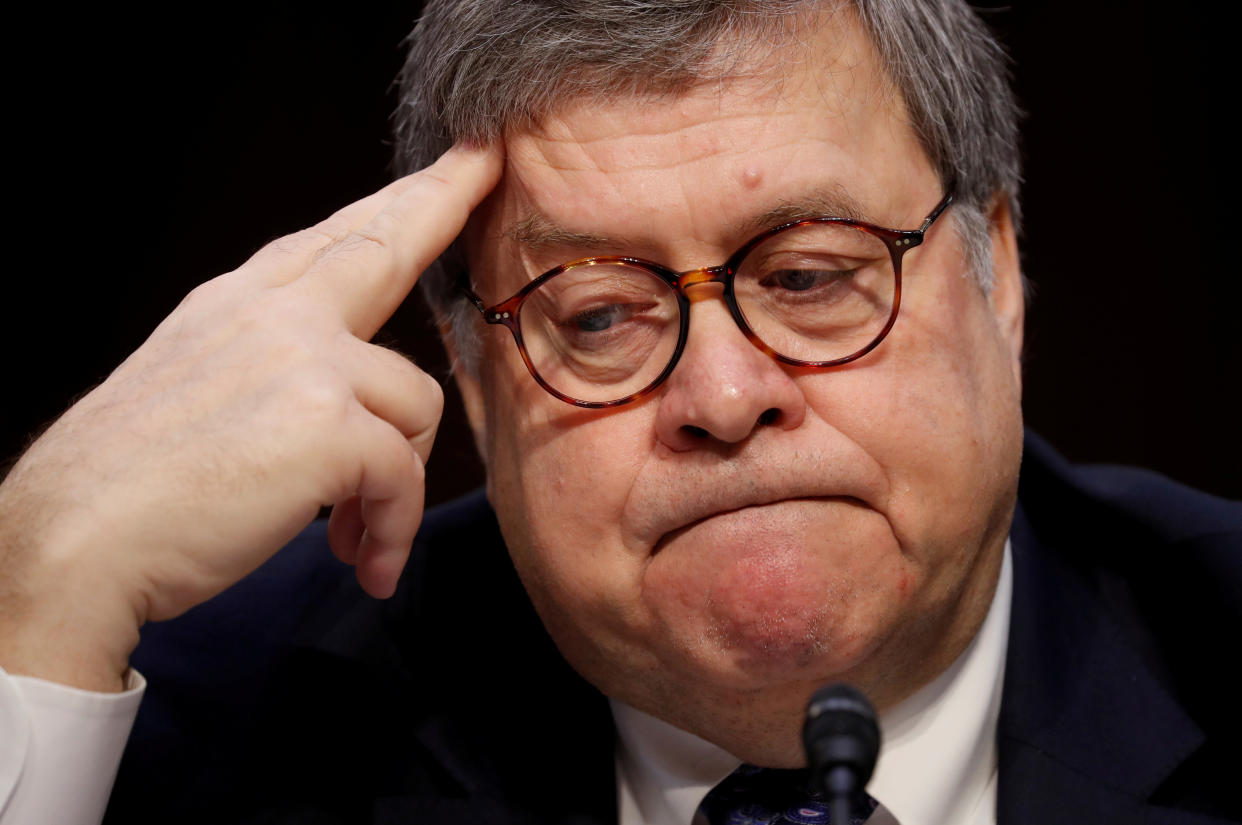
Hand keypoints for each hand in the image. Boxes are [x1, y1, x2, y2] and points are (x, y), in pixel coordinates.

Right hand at [0, 143, 501, 689]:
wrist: (69, 541)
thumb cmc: (130, 486)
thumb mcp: (196, 388)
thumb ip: (272, 365)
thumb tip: (342, 391)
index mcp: (239, 305)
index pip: (333, 238)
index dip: (398, 199)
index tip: (451, 161)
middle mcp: (275, 315)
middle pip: (385, 245)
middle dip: (444, 199)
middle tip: (486, 165)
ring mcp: (305, 362)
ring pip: (416, 404)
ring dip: (398, 480)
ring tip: (356, 534)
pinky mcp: (329, 425)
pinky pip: (403, 476)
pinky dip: (392, 529)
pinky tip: (363, 563)